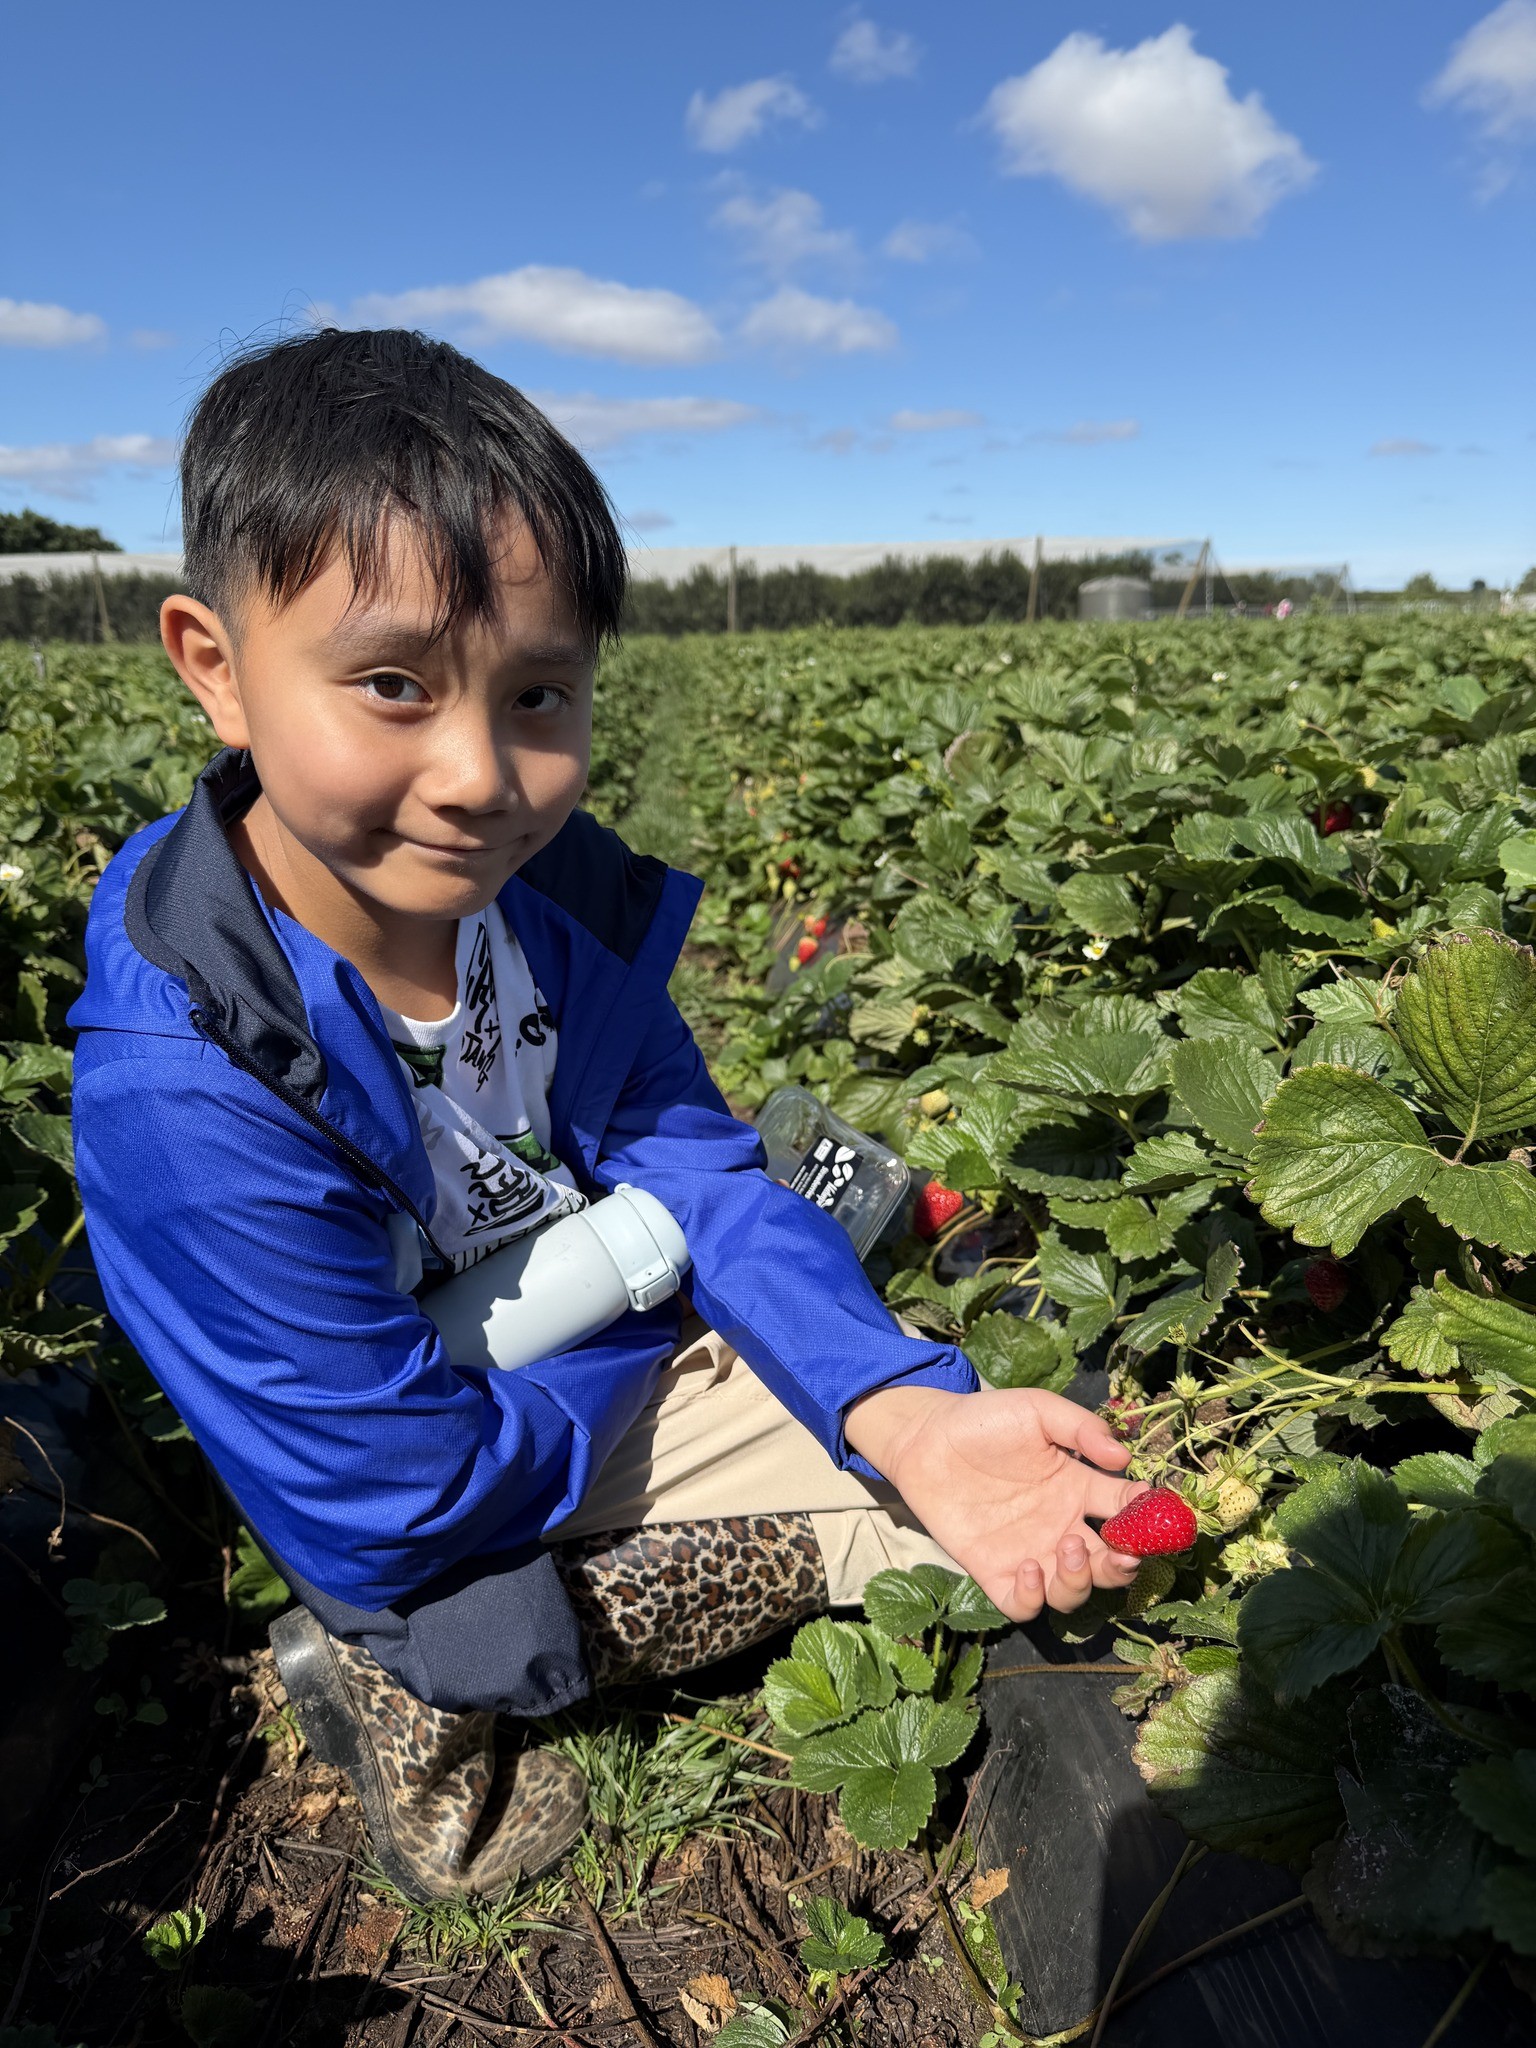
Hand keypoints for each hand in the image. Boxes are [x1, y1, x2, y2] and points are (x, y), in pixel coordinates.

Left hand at [843, 1383, 1144, 1620]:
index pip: (1126, 1511)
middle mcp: (1061, 1526)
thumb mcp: (1037, 1410)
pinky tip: (1028, 1567)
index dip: (1147, 1517)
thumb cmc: (986, 1420)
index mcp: (1078, 1488)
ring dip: (1081, 1581)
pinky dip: (1033, 1598)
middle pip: (1108, 1565)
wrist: (926, 1437)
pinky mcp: (994, 1572)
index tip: (1156, 1513)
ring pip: (1072, 1592)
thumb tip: (1124, 1457)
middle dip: (1123, 1565)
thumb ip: (1080, 1428)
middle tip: (1123, 1553)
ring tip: (1069, 1548)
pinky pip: (1024, 1606)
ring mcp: (1029, 1552)